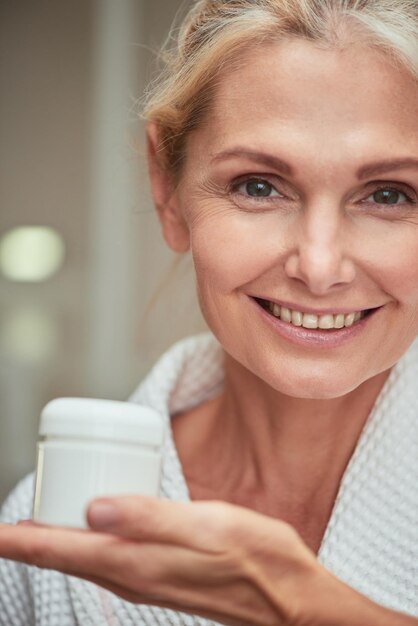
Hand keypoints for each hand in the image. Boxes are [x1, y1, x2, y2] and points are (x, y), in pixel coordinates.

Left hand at [0, 497, 397, 625]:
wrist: (285, 596)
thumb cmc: (252, 557)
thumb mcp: (206, 526)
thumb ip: (149, 517)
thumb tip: (91, 509)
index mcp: (133, 560)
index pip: (59, 549)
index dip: (19, 540)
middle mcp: (129, 573)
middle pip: (62, 555)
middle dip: (28, 538)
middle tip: (7, 516)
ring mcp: (142, 576)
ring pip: (81, 557)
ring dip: (53, 538)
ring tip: (37, 512)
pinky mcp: (157, 571)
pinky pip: (105, 555)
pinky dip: (85, 538)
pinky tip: (92, 518)